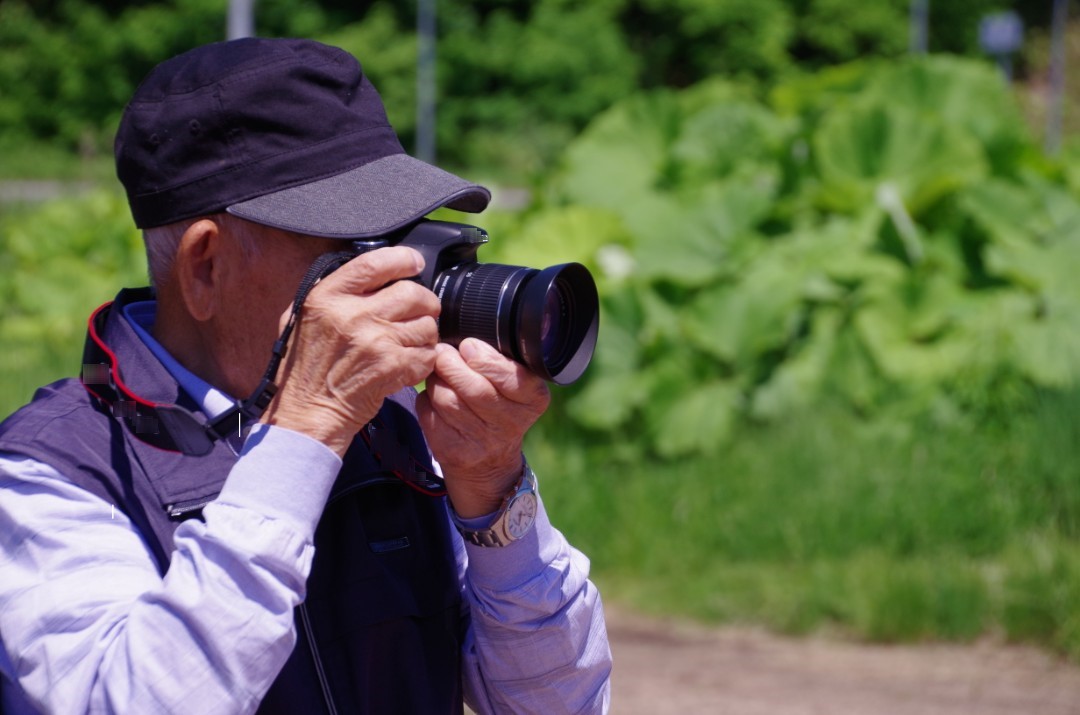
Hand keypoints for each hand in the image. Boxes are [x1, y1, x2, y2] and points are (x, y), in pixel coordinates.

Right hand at [261, 247, 440, 455]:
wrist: (307, 413)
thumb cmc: (305, 368)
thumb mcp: (304, 318)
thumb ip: (333, 293)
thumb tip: (370, 275)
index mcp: (327, 297)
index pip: (374, 263)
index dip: (402, 259)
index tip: (414, 263)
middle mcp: (352, 315)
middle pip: (412, 292)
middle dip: (425, 302)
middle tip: (423, 311)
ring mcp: (375, 341)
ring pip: (426, 324)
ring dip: (426, 333)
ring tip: (413, 342)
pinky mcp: (392, 367)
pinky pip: (427, 354)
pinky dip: (425, 359)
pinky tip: (409, 363)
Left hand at [416, 338, 549, 517]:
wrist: (490, 463)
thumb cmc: (500, 407)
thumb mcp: (515, 384)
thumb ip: (500, 361)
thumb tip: (464, 340)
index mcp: (534, 399)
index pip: (512, 377)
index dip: (485, 360)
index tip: (469, 347)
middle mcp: (513, 424)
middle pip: (474, 388)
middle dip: (452, 364)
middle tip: (443, 352)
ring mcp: (483, 442)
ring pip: (447, 399)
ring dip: (436, 380)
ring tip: (439, 373)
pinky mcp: (455, 453)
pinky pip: (430, 414)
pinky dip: (426, 400)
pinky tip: (434, 398)